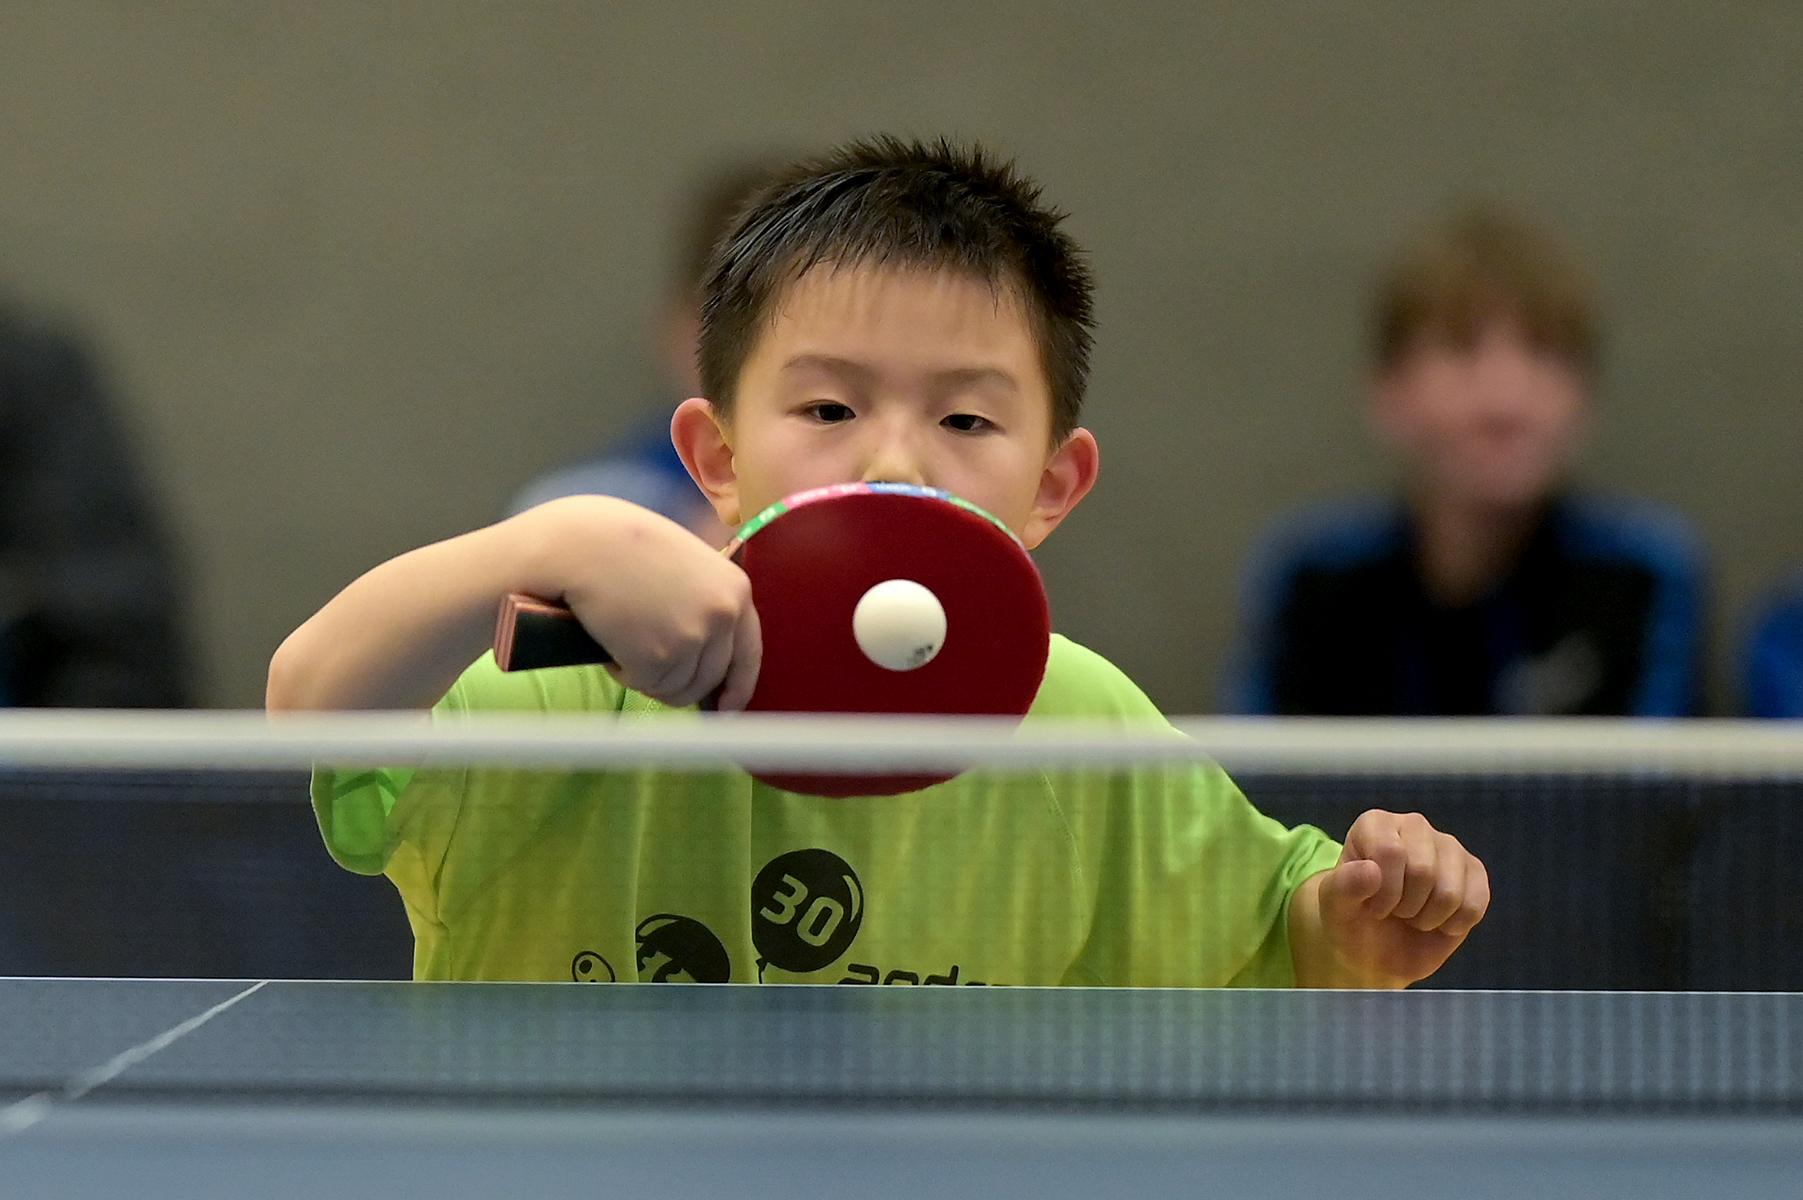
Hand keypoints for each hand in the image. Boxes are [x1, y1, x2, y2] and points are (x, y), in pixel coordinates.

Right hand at [541, 497, 761, 709]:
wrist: (583, 542)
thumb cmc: (626, 546)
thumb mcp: (688, 567)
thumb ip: (707, 604)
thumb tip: (708, 657)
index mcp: (735, 590)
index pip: (748, 653)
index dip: (737, 686)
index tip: (726, 708)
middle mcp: (723, 615)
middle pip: (708, 679)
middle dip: (678, 683)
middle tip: (645, 662)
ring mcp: (692, 637)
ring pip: (675, 688)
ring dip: (648, 675)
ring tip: (624, 637)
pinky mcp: (659, 657)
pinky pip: (643, 684)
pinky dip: (624, 672)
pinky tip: (611, 639)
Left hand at [1312, 810, 1488, 985]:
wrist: (1376, 950)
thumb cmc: (1352, 921)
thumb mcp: (1334, 909)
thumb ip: (1343, 888)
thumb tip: (1371, 871)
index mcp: (1375, 824)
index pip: (1390, 852)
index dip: (1382, 894)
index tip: (1371, 906)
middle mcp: (1414, 825)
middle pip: (1423, 871)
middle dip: (1405, 907)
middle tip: (1393, 911)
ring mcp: (1448, 846)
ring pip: (1450, 891)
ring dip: (1428, 918)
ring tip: (1412, 914)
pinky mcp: (1473, 871)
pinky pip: (1475, 904)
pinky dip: (1453, 925)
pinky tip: (1438, 922)